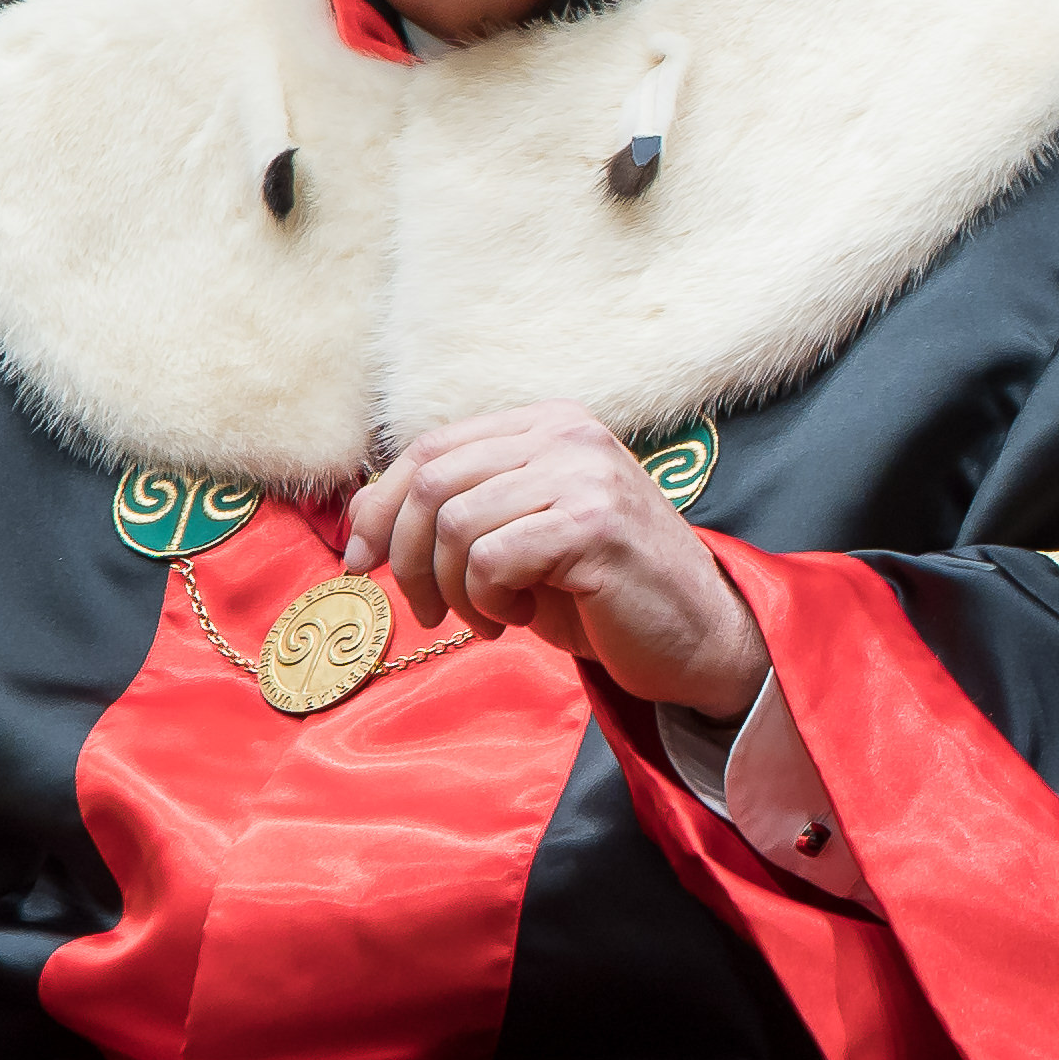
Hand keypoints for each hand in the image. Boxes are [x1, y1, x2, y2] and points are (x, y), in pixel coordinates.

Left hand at [351, 405, 766, 715]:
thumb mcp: (525, 530)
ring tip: (489, 617)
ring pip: (455, 522)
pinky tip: (520, 616)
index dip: (378, 507)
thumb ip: (467, 504)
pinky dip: (488, 600)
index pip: (429, 447)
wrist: (697, 634)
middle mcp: (567, 435)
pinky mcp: (594, 524)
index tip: (360, 562)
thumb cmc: (603, 591)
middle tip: (428, 611)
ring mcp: (584, 475)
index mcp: (548, 425)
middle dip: (408, 557)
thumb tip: (364, 517)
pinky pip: (492, 558)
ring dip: (454, 588)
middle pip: (431, 479)